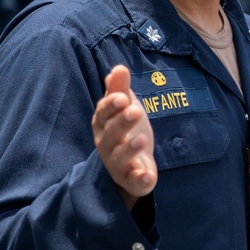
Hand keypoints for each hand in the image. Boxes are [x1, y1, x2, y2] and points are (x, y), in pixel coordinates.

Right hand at [92, 65, 156, 208]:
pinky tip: (147, 175)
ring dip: (129, 148)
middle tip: (135, 111)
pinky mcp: (131, 180)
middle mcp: (106, 146)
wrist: (134, 164)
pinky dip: (139, 179)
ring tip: (141, 138)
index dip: (111, 106)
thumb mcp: (125, 108)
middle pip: (110, 135)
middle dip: (121, 123)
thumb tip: (119, 68)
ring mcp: (118, 165)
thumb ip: (120, 90)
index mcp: (103, 126)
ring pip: (119, 158)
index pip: (103, 115)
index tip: (123, 98)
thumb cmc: (126, 131)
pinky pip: (133, 181)